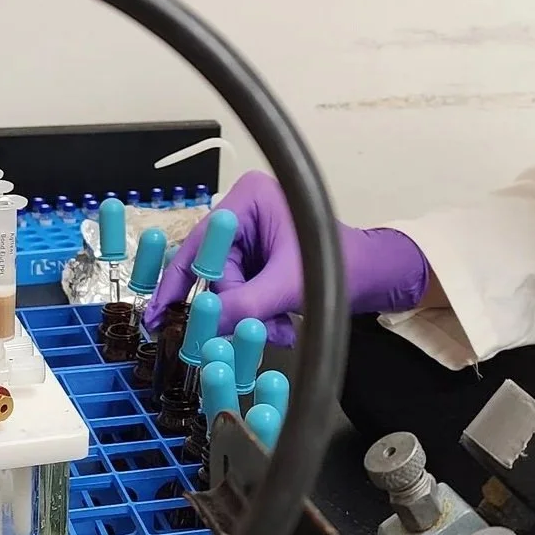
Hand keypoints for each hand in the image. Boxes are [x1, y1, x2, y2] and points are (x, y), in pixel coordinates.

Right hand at [145, 170, 430, 344]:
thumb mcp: (288, 285)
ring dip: (248, 317)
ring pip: (228, 288)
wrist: (374, 276)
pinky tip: (282, 325)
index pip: (200, 243)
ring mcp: (252, 237)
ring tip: (279, 329)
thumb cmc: (343, 264)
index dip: (179, 282)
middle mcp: (245, 213)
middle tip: (239, 335)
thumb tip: (205, 324)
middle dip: (231, 308)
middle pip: (214, 271)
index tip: (160, 313)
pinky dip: (257, 315)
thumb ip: (245, 304)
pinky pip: (242, 293)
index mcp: (250, 199)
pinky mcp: (259, 260)